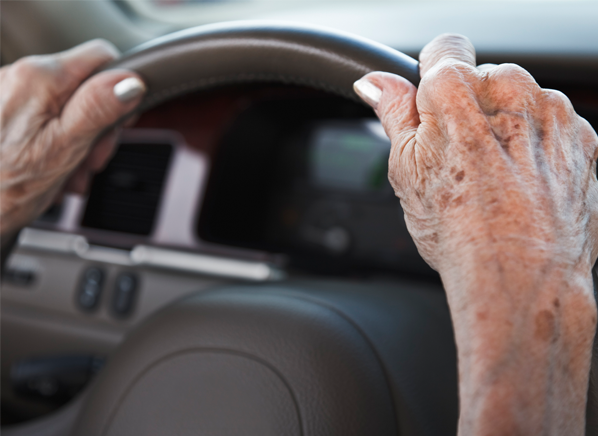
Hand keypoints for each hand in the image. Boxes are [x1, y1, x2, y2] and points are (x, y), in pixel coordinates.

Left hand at [0, 39, 145, 236]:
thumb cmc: (3, 187)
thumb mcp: (62, 149)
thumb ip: (97, 109)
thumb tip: (130, 82)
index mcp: (40, 78)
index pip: (103, 57)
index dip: (121, 91)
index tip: (120, 124)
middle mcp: (19, 76)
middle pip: (86, 86)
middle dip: (98, 127)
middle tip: (91, 161)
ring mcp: (9, 94)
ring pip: (67, 106)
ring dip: (79, 142)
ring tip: (68, 174)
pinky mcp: (3, 112)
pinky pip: (45, 119)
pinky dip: (56, 145)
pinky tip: (51, 171)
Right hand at [355, 34, 597, 434]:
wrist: (520, 280)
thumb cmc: (458, 232)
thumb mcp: (405, 171)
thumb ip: (393, 113)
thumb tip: (375, 84)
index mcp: (458, 89)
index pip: (444, 48)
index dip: (433, 79)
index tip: (433, 105)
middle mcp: (513, 89)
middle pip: (486, 77)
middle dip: (472, 107)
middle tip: (461, 159)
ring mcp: (556, 114)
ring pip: (524, 102)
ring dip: (509, 127)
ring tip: (495, 179)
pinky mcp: (586, 140)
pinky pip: (555, 128)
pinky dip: (541, 148)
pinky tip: (525, 186)